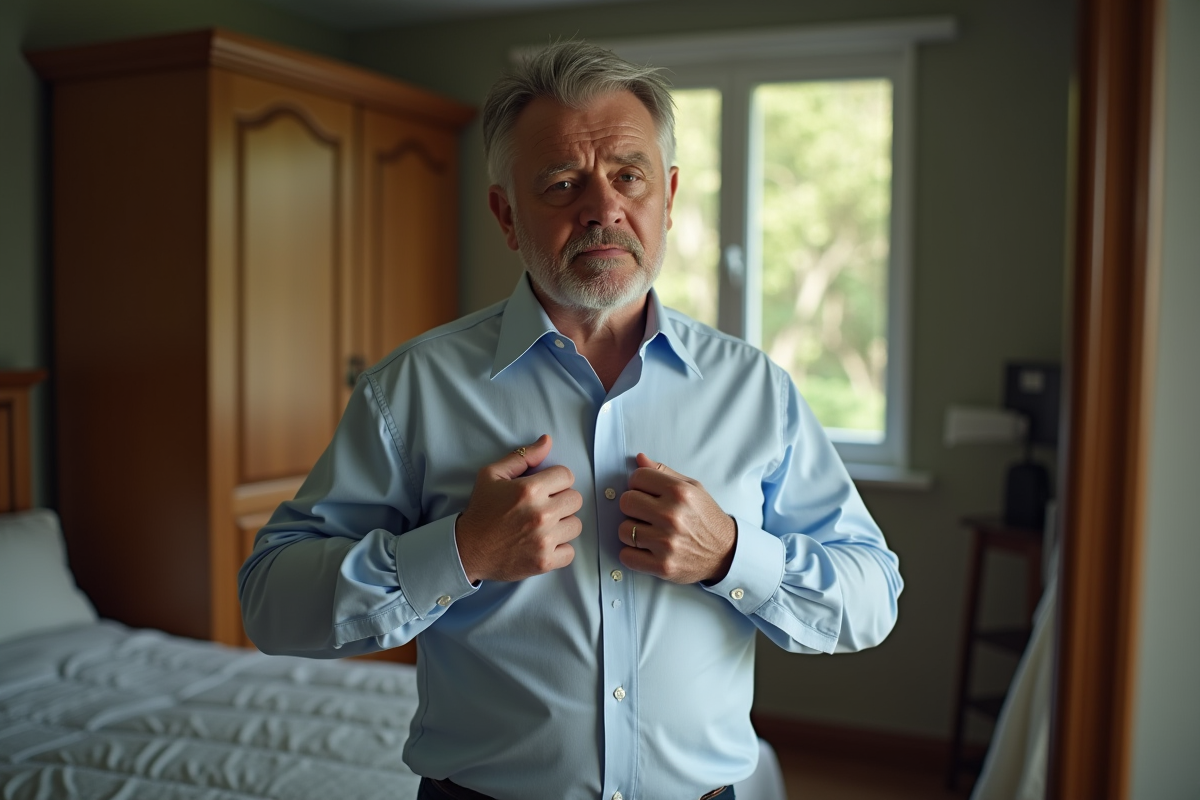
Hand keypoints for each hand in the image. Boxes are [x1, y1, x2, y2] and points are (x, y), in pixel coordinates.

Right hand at [455, 434, 582, 583]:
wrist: (467, 549)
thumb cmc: (481, 510)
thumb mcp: (492, 475)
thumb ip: (522, 456)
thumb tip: (547, 441)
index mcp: (529, 489)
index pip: (567, 476)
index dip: (556, 481)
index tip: (544, 489)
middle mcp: (541, 513)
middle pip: (575, 499)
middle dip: (561, 501)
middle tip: (544, 507)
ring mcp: (544, 539)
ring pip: (576, 525)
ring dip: (563, 525)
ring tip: (544, 526)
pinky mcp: (545, 561)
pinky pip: (570, 551)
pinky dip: (560, 549)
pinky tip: (543, 544)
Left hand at [617, 453, 736, 583]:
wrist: (726, 553)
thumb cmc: (706, 518)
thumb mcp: (693, 488)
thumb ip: (664, 473)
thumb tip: (639, 459)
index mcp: (680, 492)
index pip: (637, 477)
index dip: (638, 484)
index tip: (645, 493)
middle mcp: (672, 516)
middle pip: (626, 502)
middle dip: (633, 506)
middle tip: (645, 513)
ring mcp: (666, 543)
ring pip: (623, 530)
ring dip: (632, 531)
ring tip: (647, 532)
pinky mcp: (662, 566)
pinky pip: (626, 556)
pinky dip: (632, 554)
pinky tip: (645, 549)